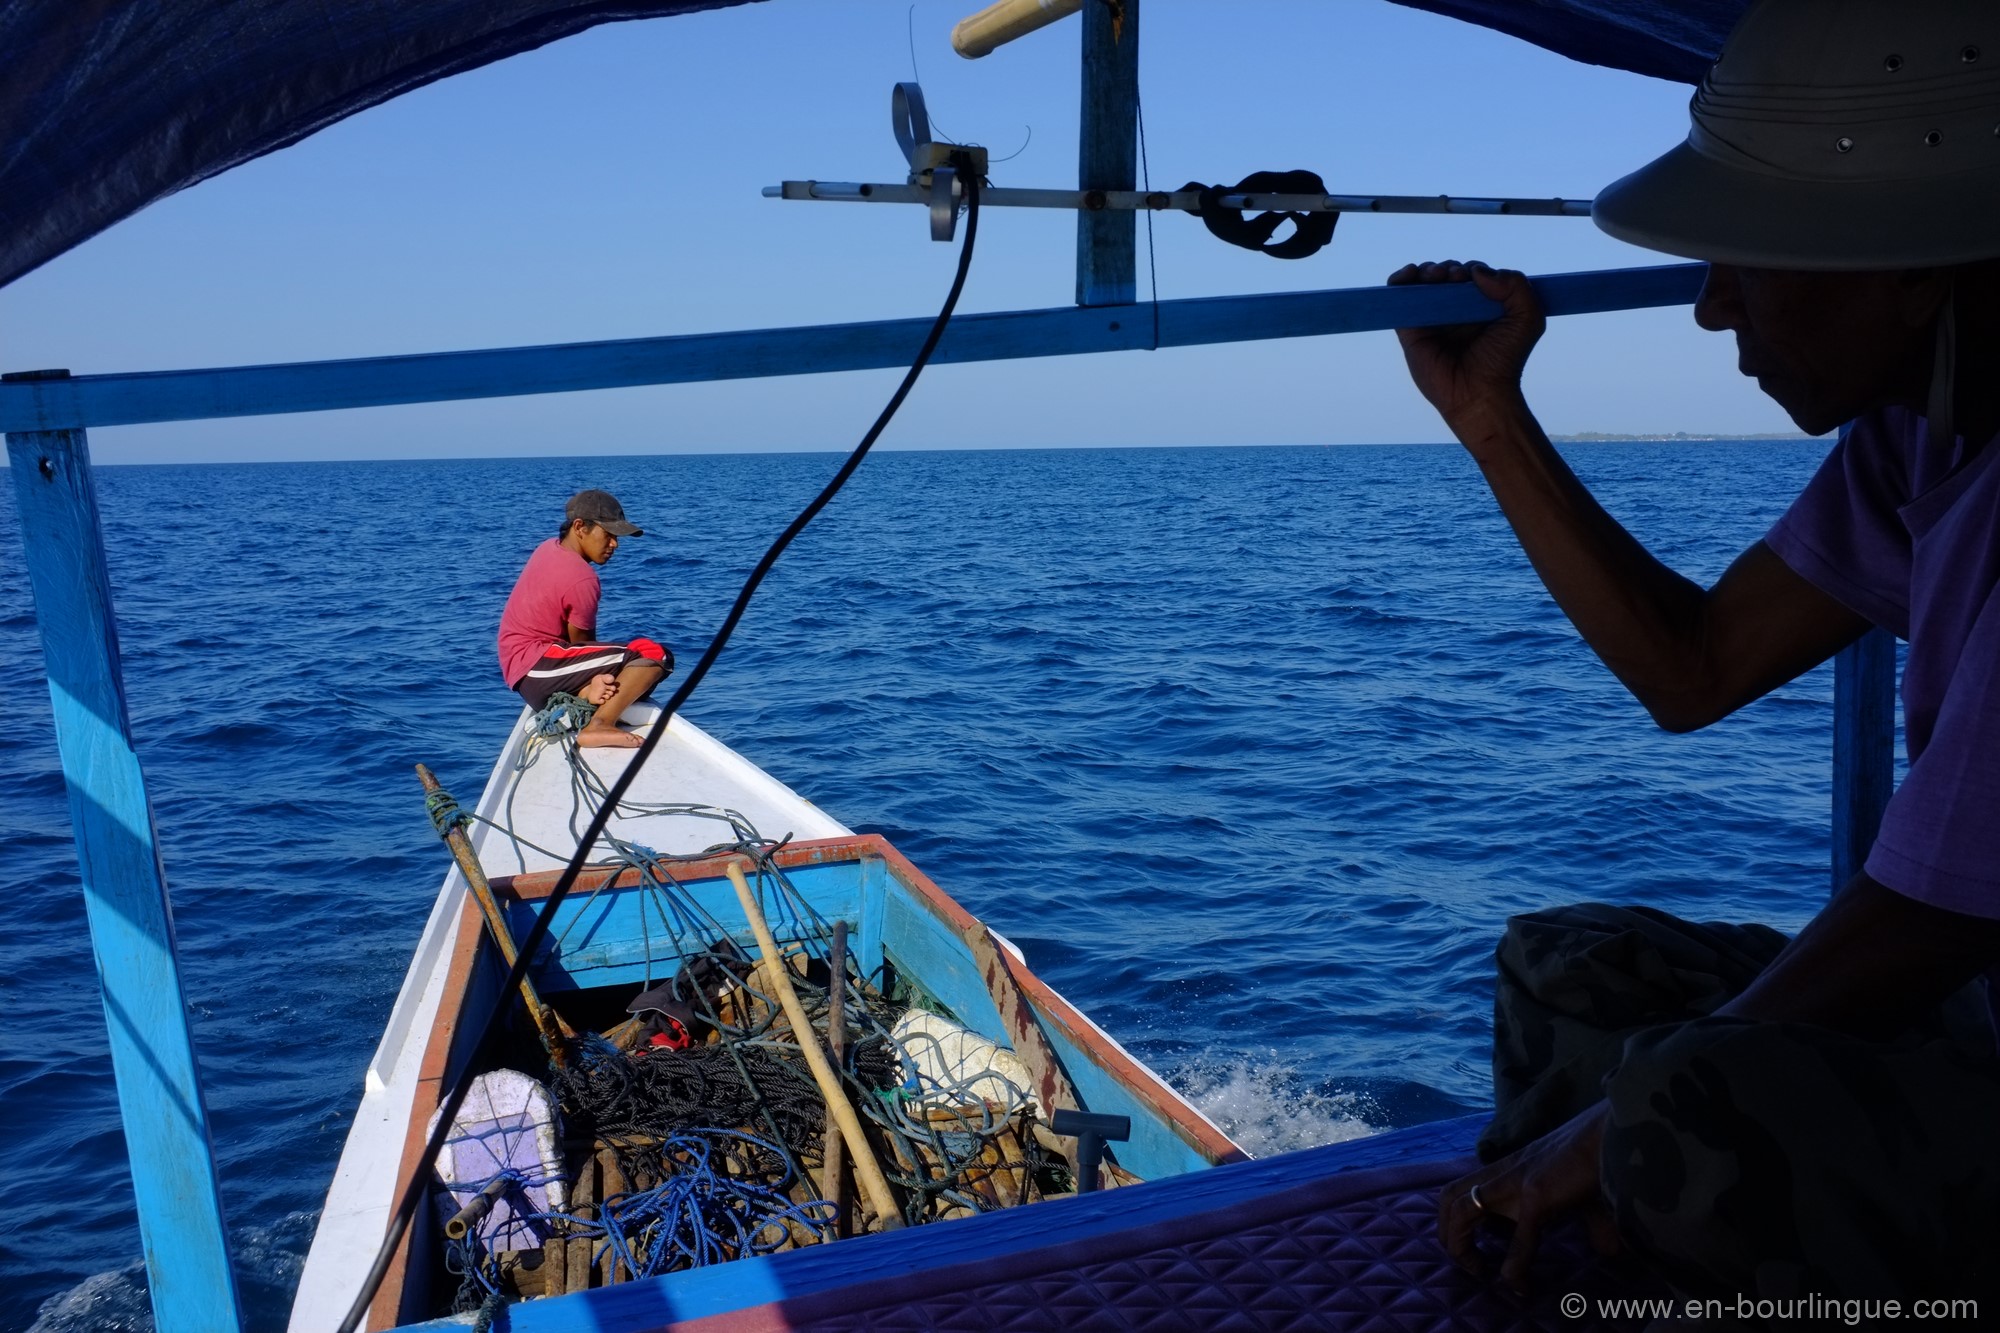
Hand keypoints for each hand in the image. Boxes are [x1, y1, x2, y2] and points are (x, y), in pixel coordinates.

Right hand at [1388, 260, 1545, 434]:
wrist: (1479, 392)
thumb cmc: (1504, 360)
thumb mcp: (1527, 318)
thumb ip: (1515, 285)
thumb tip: (1476, 271)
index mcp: (1480, 306)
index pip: (1472, 275)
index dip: (1471, 270)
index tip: (1473, 278)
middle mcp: (1455, 311)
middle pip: (1445, 274)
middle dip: (1448, 269)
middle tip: (1454, 278)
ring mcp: (1431, 319)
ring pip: (1422, 282)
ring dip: (1427, 270)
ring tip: (1436, 276)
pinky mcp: (1410, 330)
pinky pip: (1399, 299)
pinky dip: (1400, 280)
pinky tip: (1409, 274)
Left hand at [1437, 1102, 1617, 1292]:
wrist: (1613, 1131)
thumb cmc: (1600, 1157)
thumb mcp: (1583, 1191)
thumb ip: (1589, 1220)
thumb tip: (1608, 1250)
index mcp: (1508, 1170)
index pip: (1462, 1190)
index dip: (1456, 1224)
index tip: (1477, 1255)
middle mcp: (1504, 1174)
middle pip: (1449, 1197)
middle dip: (1446, 1234)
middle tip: (1470, 1265)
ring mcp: (1517, 1182)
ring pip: (1461, 1209)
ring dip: (1461, 1245)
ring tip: (1480, 1272)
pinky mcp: (1537, 1194)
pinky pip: (1518, 1238)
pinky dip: (1514, 1266)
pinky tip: (1520, 1285)